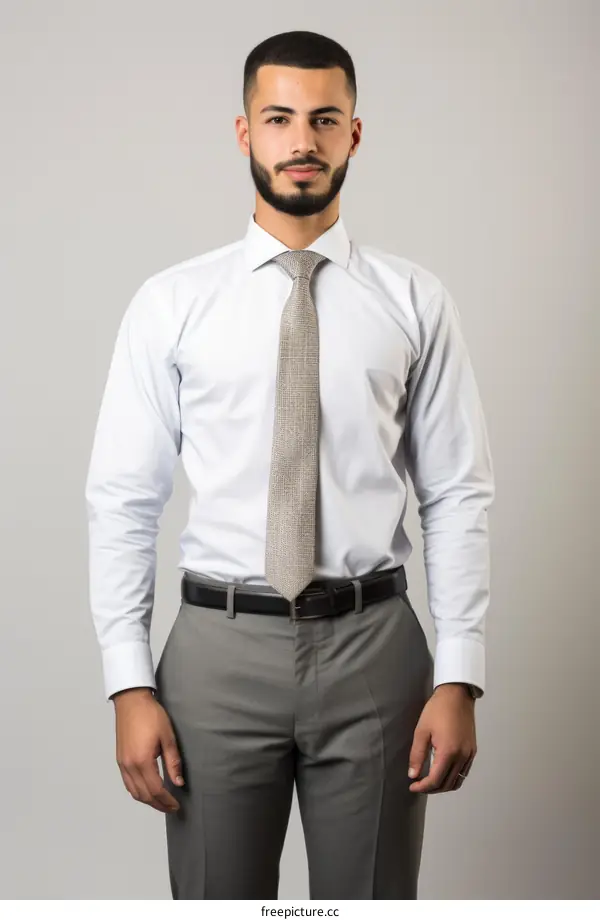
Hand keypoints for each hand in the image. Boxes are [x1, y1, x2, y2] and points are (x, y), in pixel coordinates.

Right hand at [112, 687, 184, 812]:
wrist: (131, 701)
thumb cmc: (151, 715)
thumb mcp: (168, 737)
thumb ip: (173, 761)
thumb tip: (178, 782)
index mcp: (142, 761)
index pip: (156, 789)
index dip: (167, 800)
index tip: (177, 805)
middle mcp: (129, 766)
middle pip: (144, 795)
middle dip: (158, 804)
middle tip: (172, 808)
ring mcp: (122, 764)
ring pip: (134, 792)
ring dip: (147, 800)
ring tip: (161, 802)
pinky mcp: (120, 760)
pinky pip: (128, 783)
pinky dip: (138, 792)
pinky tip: (147, 790)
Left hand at [407, 683, 476, 793]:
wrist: (456, 695)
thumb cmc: (438, 709)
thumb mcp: (421, 731)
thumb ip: (417, 755)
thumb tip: (413, 775)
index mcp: (448, 752)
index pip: (435, 780)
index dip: (423, 787)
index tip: (413, 786)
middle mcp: (461, 756)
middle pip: (447, 784)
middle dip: (432, 789)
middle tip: (419, 785)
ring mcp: (469, 754)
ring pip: (457, 781)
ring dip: (443, 785)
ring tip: (430, 781)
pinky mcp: (472, 750)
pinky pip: (464, 772)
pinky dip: (453, 777)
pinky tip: (442, 771)